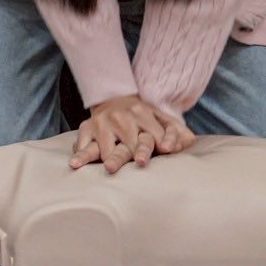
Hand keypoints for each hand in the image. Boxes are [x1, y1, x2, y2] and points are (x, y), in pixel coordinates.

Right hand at [71, 94, 193, 172]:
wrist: (113, 98)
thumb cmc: (144, 117)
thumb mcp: (163, 118)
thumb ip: (178, 132)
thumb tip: (189, 143)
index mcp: (144, 115)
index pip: (154, 133)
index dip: (161, 142)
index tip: (166, 149)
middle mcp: (122, 119)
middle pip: (130, 141)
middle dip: (134, 151)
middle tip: (139, 162)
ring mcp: (102, 124)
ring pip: (105, 144)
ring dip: (108, 157)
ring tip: (109, 167)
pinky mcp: (86, 128)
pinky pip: (83, 143)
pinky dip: (80, 153)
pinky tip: (76, 163)